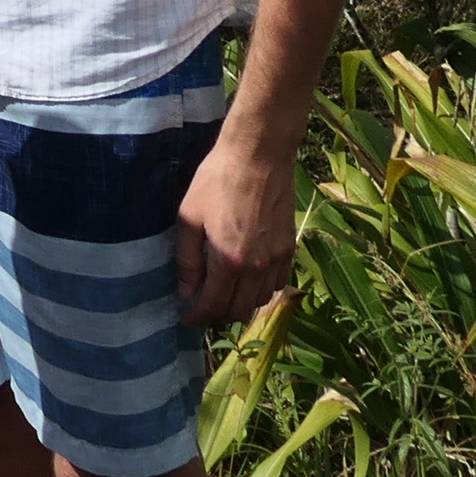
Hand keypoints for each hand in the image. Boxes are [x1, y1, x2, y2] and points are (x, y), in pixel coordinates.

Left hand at [173, 139, 297, 326]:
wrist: (259, 156)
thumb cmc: (217, 181)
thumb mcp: (189, 216)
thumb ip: (188, 259)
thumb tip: (186, 292)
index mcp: (230, 260)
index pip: (214, 305)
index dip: (197, 317)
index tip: (185, 320)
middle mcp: (257, 267)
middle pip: (240, 310)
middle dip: (218, 315)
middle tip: (202, 307)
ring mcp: (277, 259)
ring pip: (261, 300)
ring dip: (241, 305)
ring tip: (223, 295)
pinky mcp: (290, 248)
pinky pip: (278, 284)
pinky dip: (262, 291)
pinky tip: (247, 280)